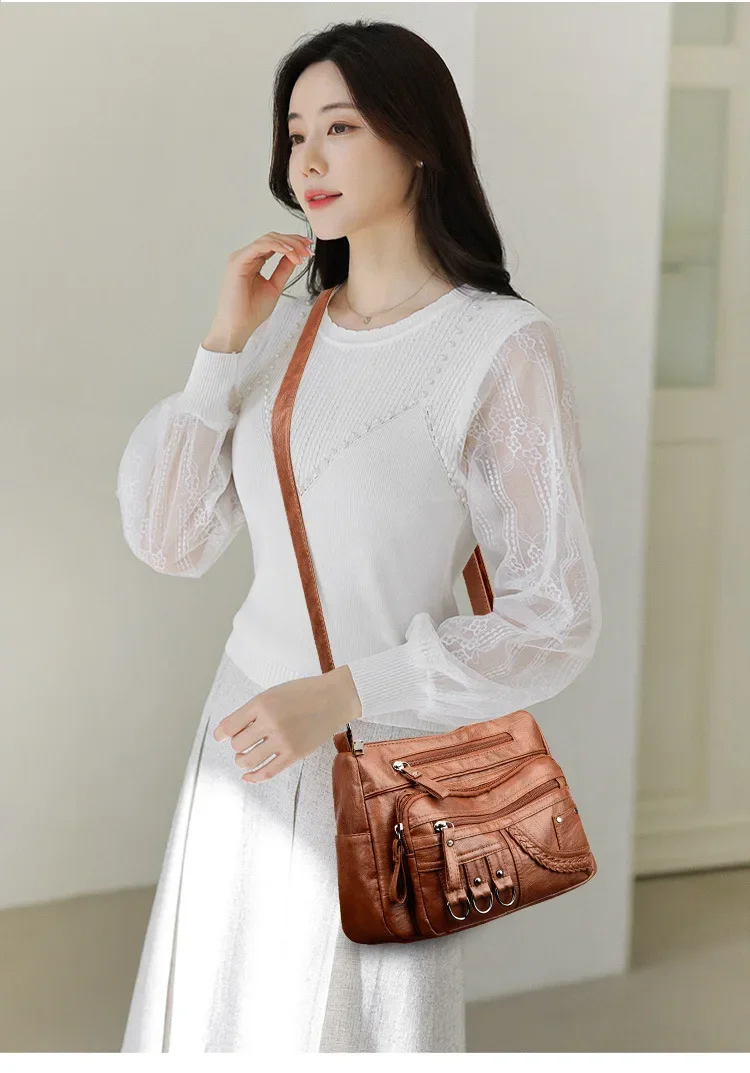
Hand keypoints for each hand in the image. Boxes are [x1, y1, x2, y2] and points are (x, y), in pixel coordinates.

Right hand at [203, 231, 313, 353]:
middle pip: (272, 238)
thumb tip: (296, 256)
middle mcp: (245, 256)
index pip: (274, 245)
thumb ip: (283, 269)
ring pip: (267, 239)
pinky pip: (260, 246)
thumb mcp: (275, 286)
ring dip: (288, 243)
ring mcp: (240, 257)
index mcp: (253, 261)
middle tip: (309, 249)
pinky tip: (290, 251)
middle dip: (293, 241)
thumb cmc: (251, 311)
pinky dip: (277, 246)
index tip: (309, 250)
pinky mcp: (238, 262)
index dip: (293, 243)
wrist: (238, 327)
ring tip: (302, 252)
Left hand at [213, 665, 362, 782]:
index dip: (220, 734)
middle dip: (236, 746)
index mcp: (262, 703)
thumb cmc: (301, 693)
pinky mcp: (295, 754)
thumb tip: (228, 734)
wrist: (334, 699)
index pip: (229, 726)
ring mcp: (283, 740)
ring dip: (241, 761)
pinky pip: (268, 772)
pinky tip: (247, 776)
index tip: (220, 737)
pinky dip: (253, 777)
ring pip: (248, 760)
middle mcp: (271, 722)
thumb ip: (252, 711)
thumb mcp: (273, 693)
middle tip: (241, 743)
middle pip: (238, 744)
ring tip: (243, 758)